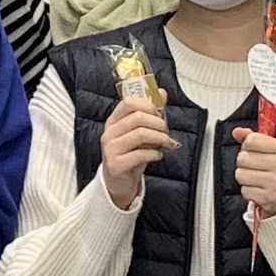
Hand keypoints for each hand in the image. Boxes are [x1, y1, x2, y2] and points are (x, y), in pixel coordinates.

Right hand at [96, 90, 172, 212]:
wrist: (119, 182)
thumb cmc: (130, 155)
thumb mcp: (140, 132)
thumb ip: (150, 112)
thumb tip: (161, 92)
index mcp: (113, 121)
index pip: (128, 102)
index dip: (148, 105)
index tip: (159, 114)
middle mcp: (109, 133)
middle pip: (137, 117)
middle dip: (158, 123)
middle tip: (166, 131)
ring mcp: (110, 149)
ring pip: (140, 134)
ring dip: (159, 137)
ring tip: (165, 143)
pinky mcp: (115, 164)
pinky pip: (139, 154)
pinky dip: (154, 154)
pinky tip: (158, 155)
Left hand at [231, 123, 275, 216]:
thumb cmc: (275, 170)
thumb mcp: (268, 150)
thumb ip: (252, 138)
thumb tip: (237, 131)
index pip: (251, 140)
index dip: (247, 145)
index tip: (253, 151)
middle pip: (243, 157)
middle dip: (244, 163)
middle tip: (254, 167)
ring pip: (241, 174)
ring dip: (244, 177)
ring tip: (255, 179)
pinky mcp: (269, 198)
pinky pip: (244, 190)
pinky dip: (248, 191)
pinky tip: (257, 189)